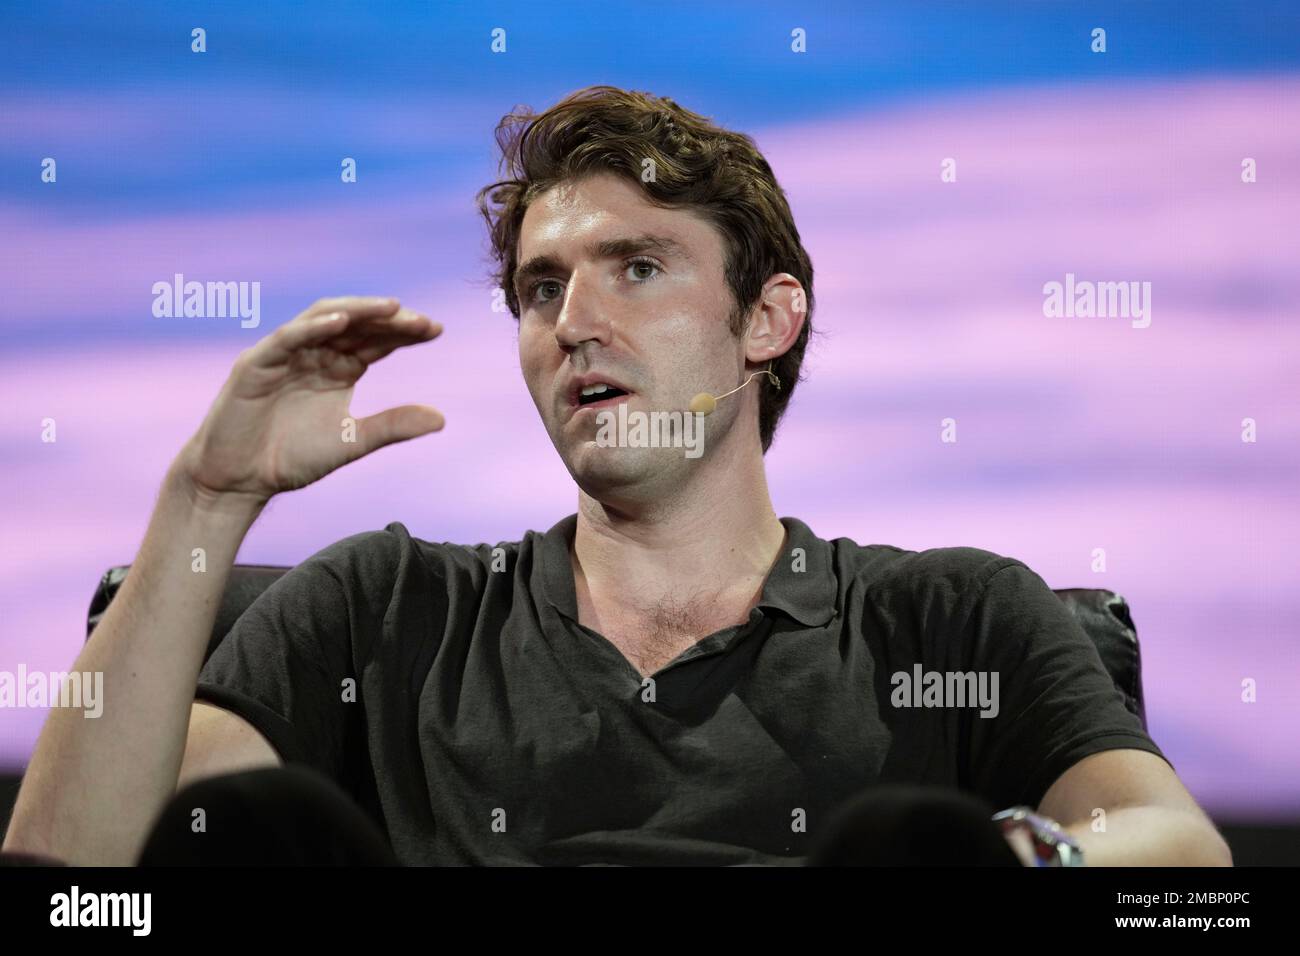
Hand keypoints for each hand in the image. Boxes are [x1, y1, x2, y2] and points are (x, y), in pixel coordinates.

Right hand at [174, 296, 443, 505]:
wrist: (240, 481)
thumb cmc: (292, 458)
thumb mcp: (352, 441)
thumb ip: (392, 426)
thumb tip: (442, 419)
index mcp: (339, 369)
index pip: (377, 341)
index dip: (404, 333)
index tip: (437, 329)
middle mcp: (314, 355)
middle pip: (356, 325)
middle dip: (389, 320)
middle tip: (423, 321)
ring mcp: (285, 355)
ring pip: (323, 320)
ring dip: (357, 311)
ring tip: (391, 307)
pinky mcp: (257, 364)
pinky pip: (287, 338)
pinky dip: (312, 326)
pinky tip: (340, 321)